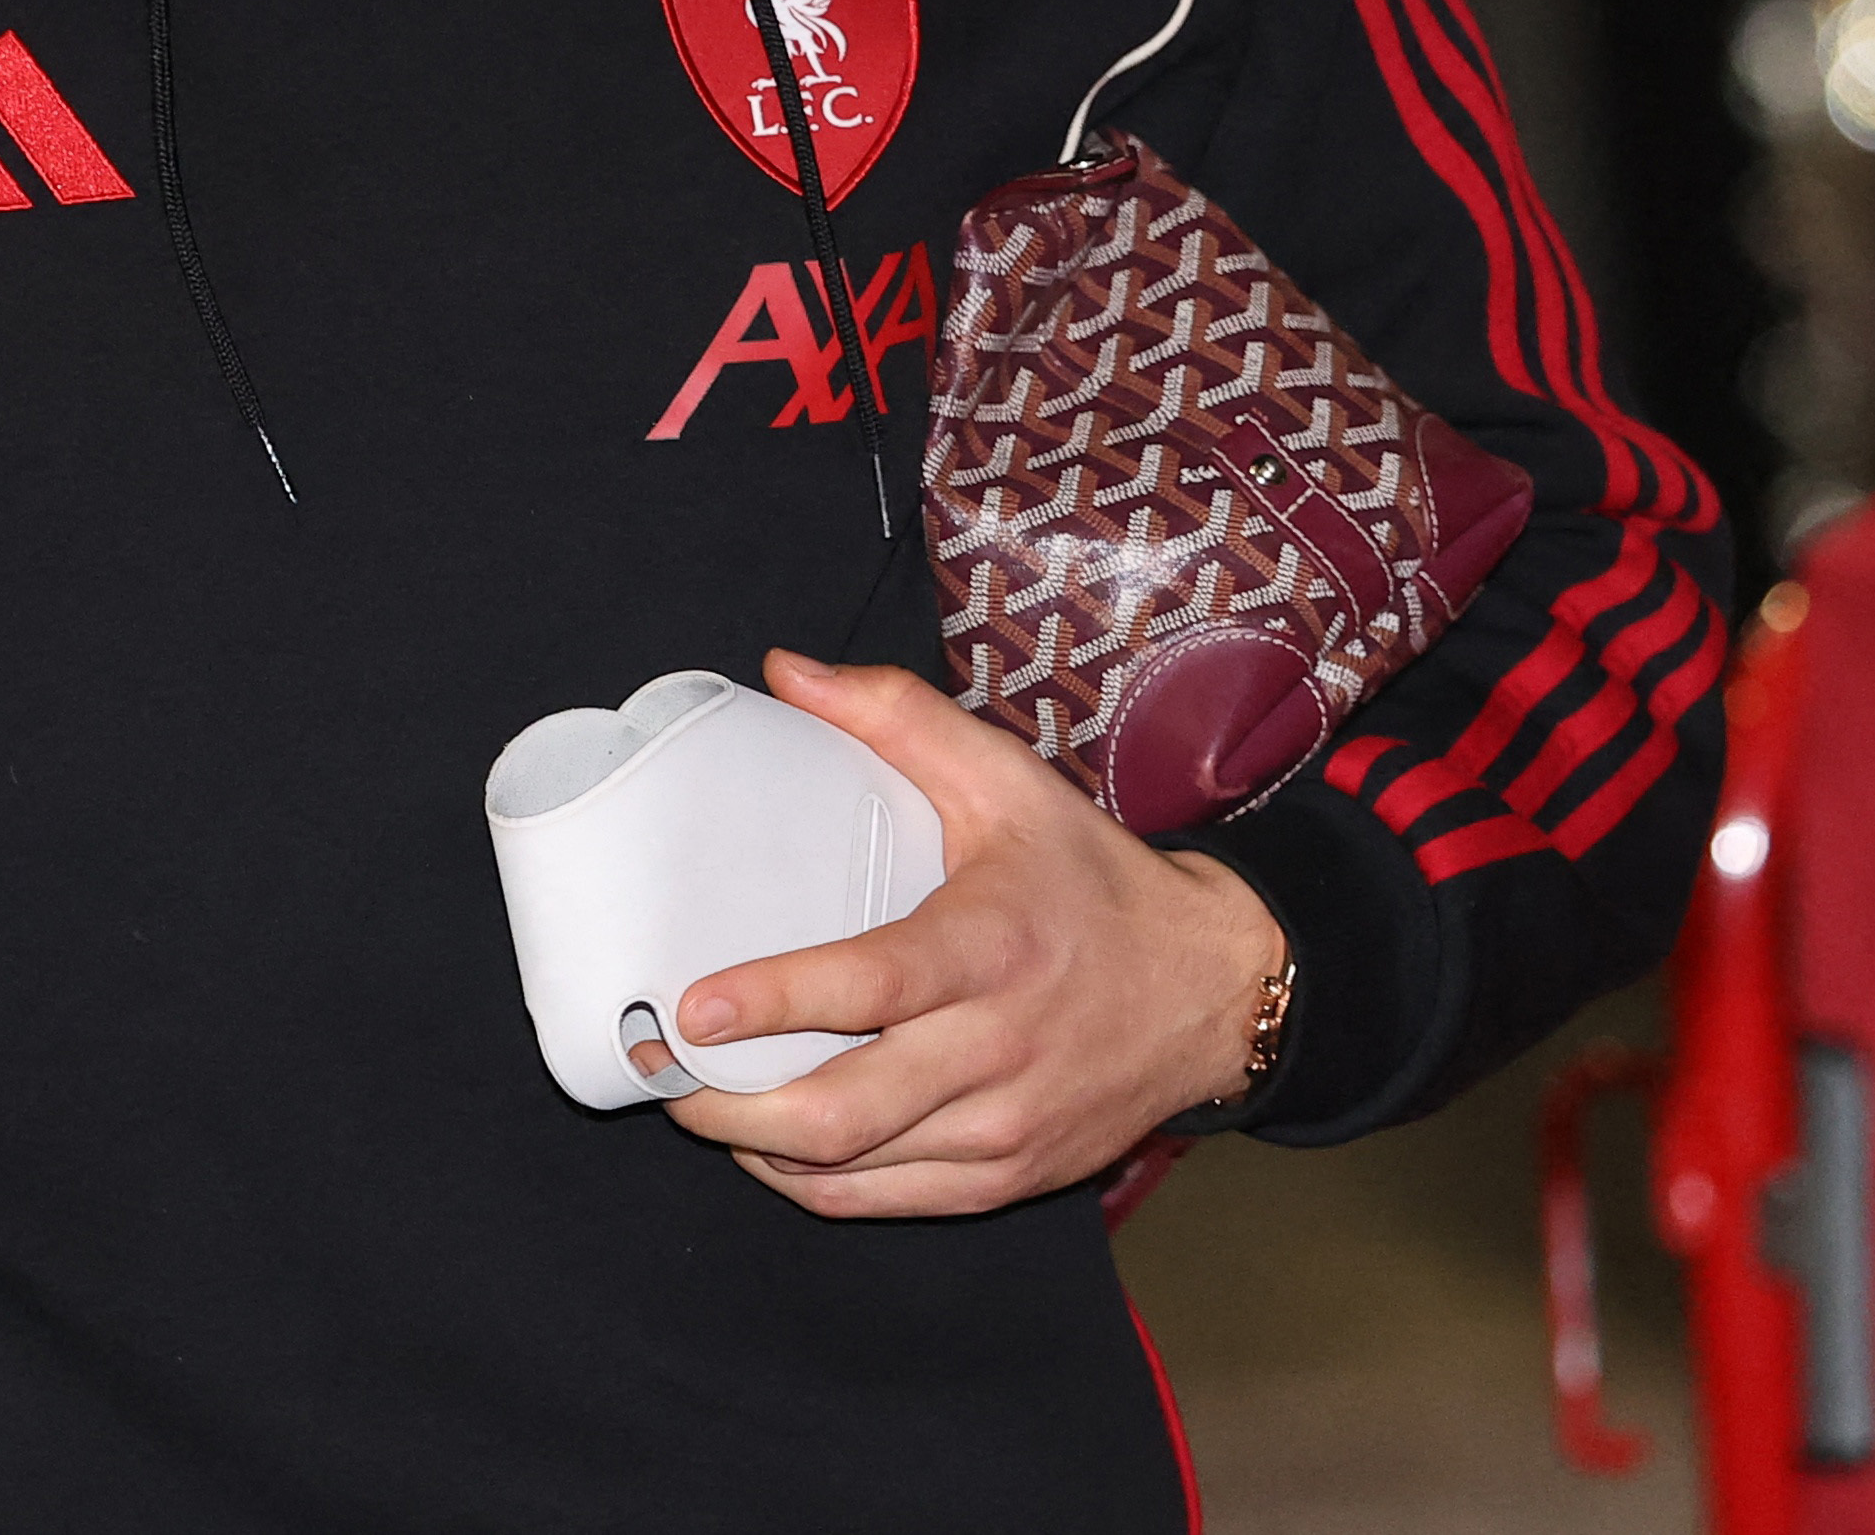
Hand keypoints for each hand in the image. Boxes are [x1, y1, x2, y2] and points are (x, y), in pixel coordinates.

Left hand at [647, 649, 1290, 1218]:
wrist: (1213, 990)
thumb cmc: (1093, 882)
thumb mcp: (1007, 782)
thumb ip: (896, 718)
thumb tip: (784, 672)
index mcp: (990, 950)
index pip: (869, 989)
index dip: (774, 1003)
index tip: (692, 1006)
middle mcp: (996, 1051)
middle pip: (840, 1111)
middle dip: (727, 1102)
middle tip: (661, 1066)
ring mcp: (1002, 1128)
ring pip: (851, 1169)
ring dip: (755, 1145)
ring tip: (695, 1099)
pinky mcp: (1006, 1176)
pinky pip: (883, 1201)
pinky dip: (810, 1182)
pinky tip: (767, 1145)